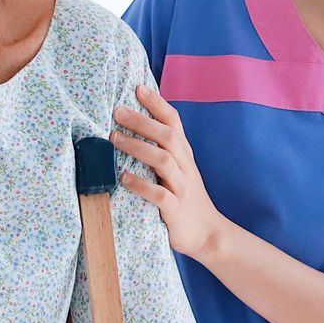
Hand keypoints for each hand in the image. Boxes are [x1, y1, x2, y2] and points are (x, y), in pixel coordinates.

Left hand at [110, 84, 222, 261]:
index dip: (157, 104)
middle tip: (118, 111)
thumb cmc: (187, 200)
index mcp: (184, 155)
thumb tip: (135, 128)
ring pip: (163, 161)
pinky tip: (124, 179)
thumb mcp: (179, 170)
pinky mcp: (175, 210)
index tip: (138, 88)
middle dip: (142, 121)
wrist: (209, 234)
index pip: (174, 122)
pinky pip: (159, 195)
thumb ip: (163, 150)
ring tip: (114, 139)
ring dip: (138, 147)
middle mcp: (184, 167)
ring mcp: (181, 188)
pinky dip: (141, 185)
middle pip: (167, 137)